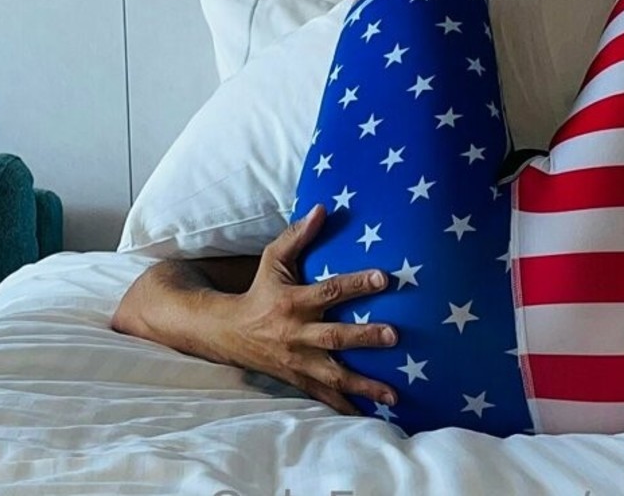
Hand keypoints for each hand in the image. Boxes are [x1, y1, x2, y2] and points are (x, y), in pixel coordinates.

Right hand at [215, 203, 399, 415]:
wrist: (228, 333)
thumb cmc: (259, 290)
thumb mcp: (273, 259)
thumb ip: (297, 235)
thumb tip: (322, 207)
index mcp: (292, 302)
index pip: (329, 292)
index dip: (355, 284)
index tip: (384, 278)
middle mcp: (296, 335)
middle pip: (335, 338)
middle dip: (365, 338)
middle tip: (395, 336)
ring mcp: (297, 362)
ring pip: (334, 377)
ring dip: (364, 385)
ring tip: (394, 394)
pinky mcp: (298, 380)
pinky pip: (324, 398)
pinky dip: (346, 409)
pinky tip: (371, 417)